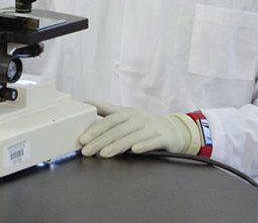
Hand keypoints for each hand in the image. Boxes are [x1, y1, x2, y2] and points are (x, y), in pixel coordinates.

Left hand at [79, 101, 200, 157]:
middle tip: (87, 151)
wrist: (175, 129)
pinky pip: (153, 142)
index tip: (82, 139)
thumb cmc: (145, 122)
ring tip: (103, 154)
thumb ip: (106, 109)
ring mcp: (151, 128)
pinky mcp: (163, 138)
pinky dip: (144, 145)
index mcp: (128, 113)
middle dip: (100, 141)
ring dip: (117, 145)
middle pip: (117, 130)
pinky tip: (135, 150)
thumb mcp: (126, 114)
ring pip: (132, 137)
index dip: (94, 130)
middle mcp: (139, 118)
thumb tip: (86, 102)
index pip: (108, 121)